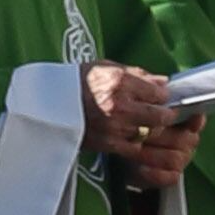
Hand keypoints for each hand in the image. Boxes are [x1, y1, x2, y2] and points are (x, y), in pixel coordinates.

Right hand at [83, 64, 199, 182]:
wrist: (48, 102)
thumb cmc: (77, 82)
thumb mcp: (106, 67)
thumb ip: (137, 74)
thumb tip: (162, 82)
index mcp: (120, 82)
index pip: (158, 92)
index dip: (164, 95)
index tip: (162, 96)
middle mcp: (120, 105)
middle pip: (160, 115)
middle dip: (166, 115)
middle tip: (165, 113)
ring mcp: (116, 127)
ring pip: (151, 133)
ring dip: (154, 129)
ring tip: (149, 124)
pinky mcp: (109, 144)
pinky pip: (136, 147)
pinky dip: (140, 143)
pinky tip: (135, 135)